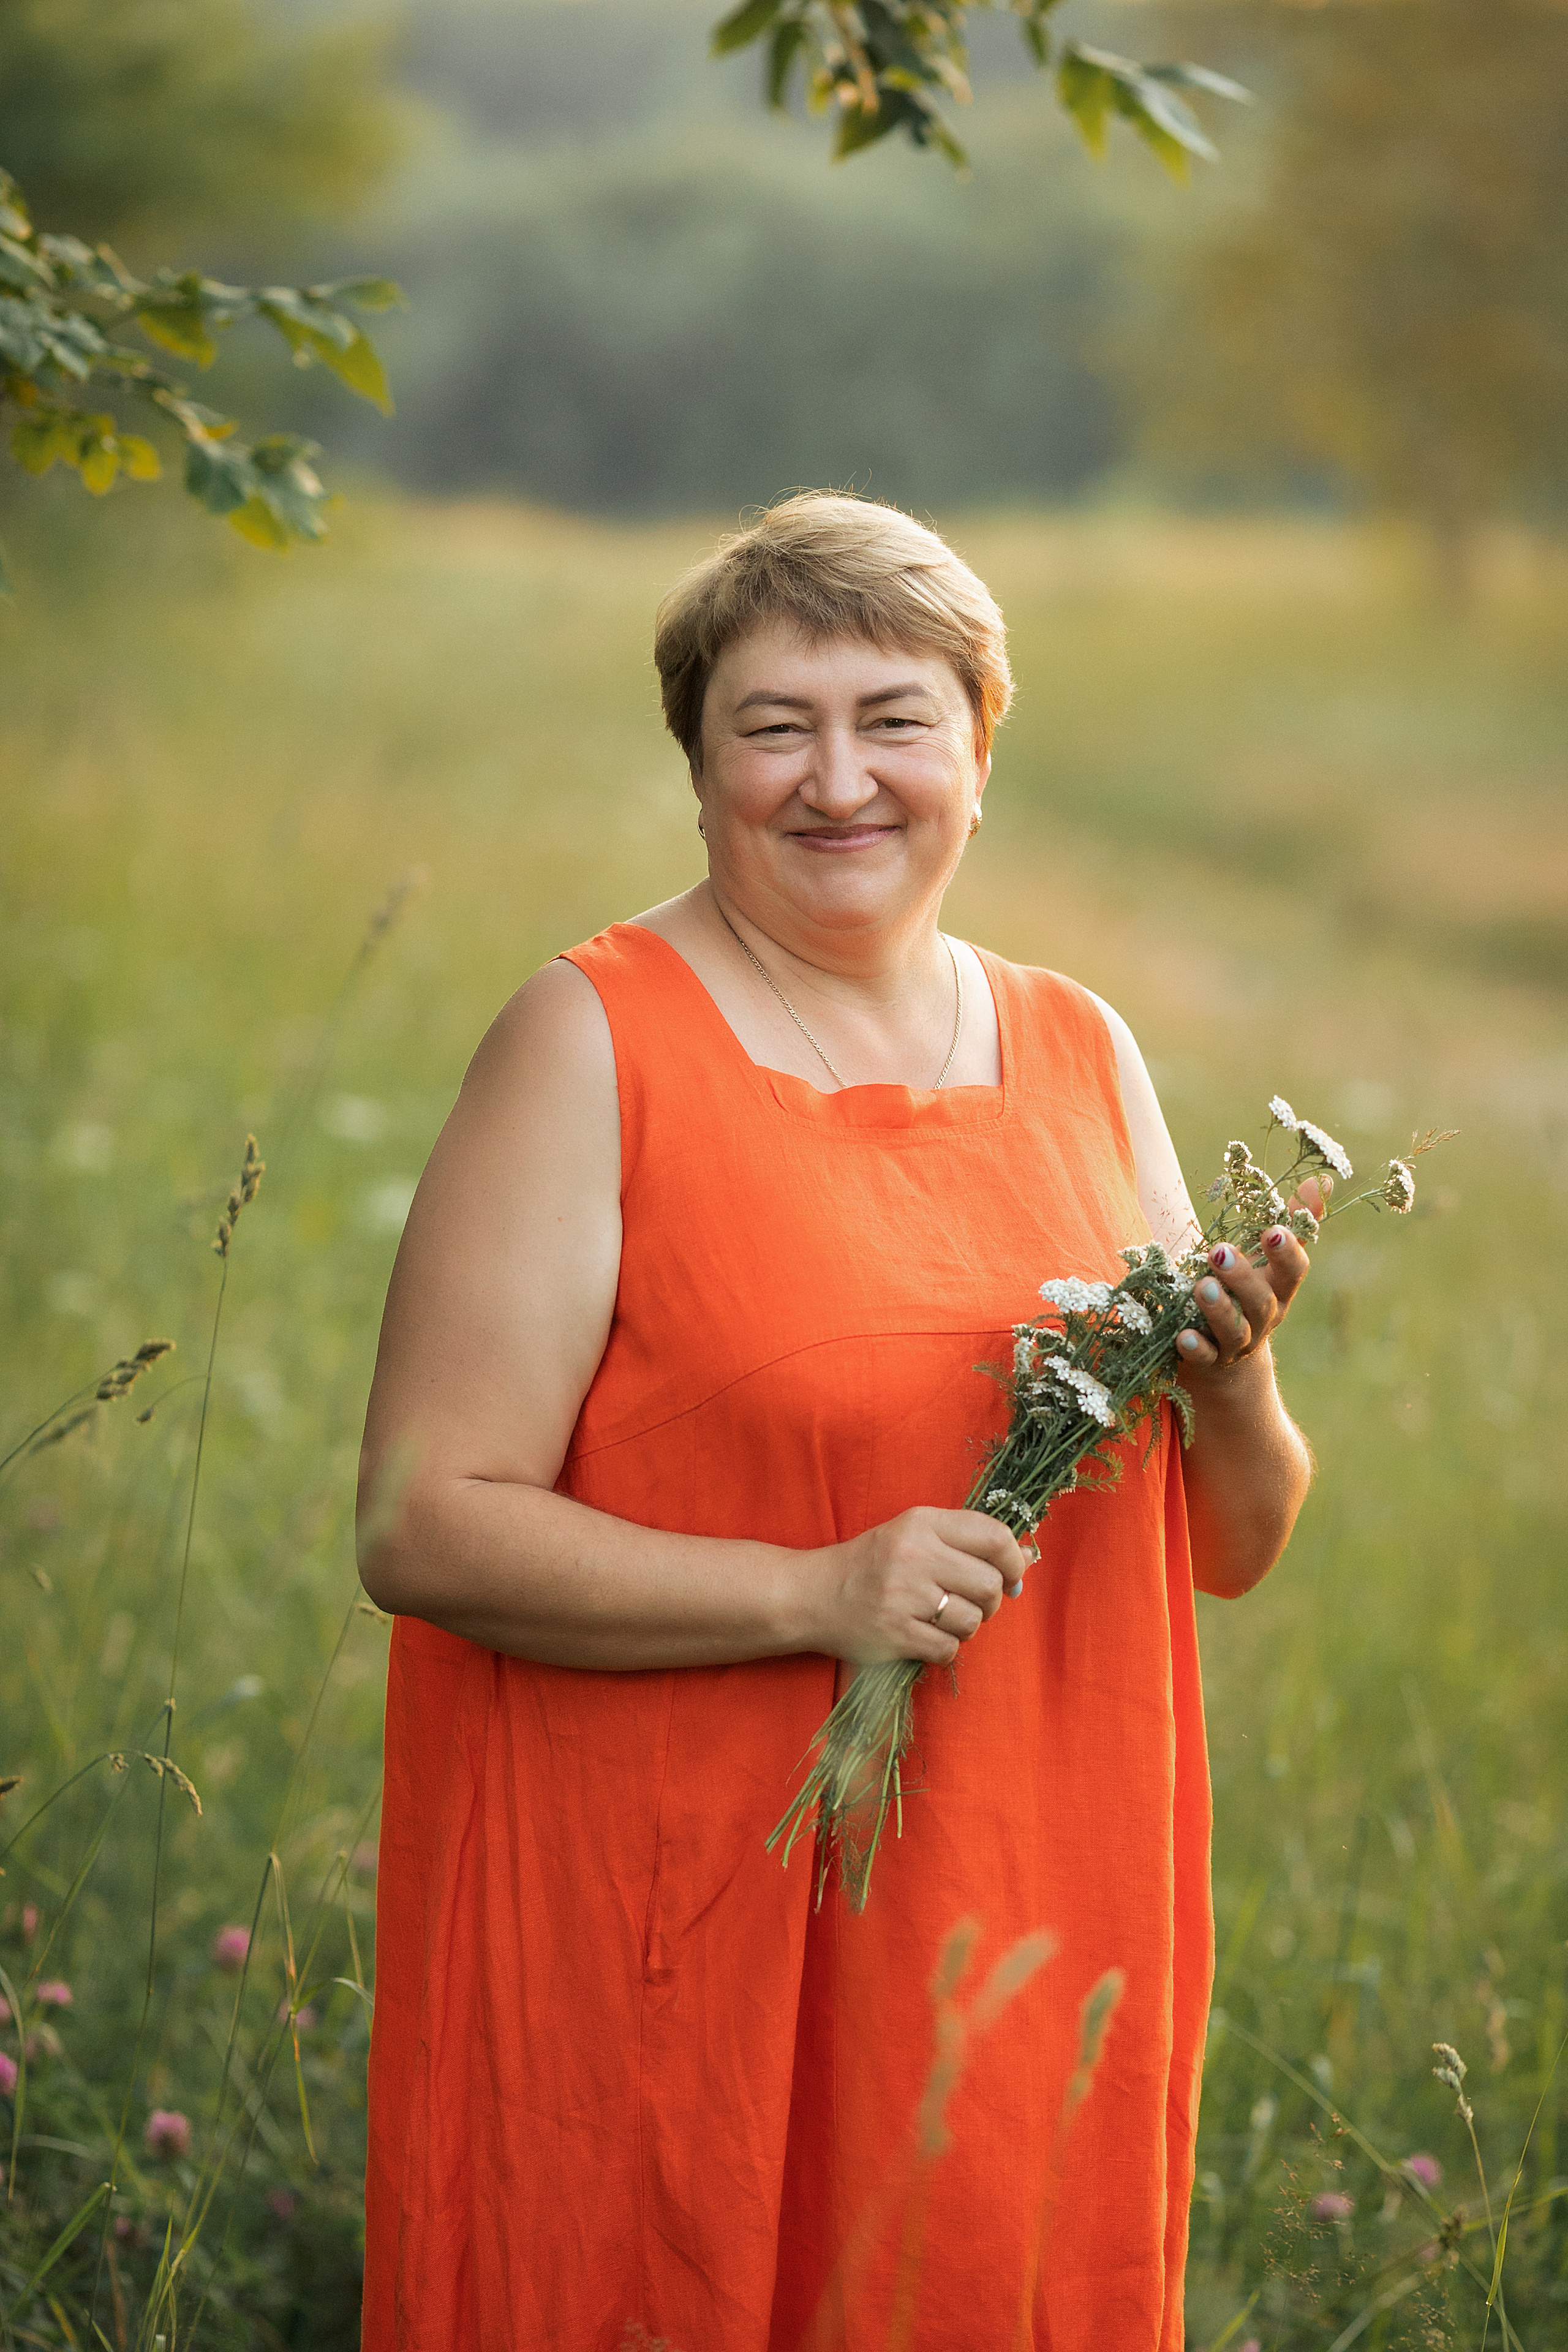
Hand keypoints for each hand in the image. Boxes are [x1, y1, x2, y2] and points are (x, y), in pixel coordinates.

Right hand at [803, 1506, 1031, 1667]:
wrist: (812, 1595)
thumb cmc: (872, 1564)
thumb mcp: (914, 1535)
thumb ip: (967, 1542)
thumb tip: (1029, 1557)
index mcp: (920, 1523)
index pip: (993, 1536)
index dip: (1014, 1559)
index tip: (1012, 1574)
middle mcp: (913, 1555)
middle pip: (989, 1583)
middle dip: (990, 1599)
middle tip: (969, 1601)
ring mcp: (904, 1596)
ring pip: (973, 1620)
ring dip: (965, 1626)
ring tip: (940, 1618)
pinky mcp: (896, 1634)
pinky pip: (949, 1648)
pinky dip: (943, 1648)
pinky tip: (922, 1636)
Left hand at [1177, 1174, 1329, 1375]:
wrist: (1224, 1360)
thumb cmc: (1245, 1293)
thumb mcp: (1267, 1260)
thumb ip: (1291, 1221)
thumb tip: (1322, 1180)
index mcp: (1278, 1289)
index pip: (1293, 1272)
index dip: (1286, 1253)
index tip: (1274, 1230)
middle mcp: (1263, 1318)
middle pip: (1261, 1302)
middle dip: (1242, 1277)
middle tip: (1219, 1252)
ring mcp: (1237, 1343)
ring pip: (1235, 1330)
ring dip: (1219, 1309)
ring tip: (1202, 1286)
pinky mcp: (1210, 1362)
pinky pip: (1205, 1358)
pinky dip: (1196, 1348)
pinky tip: (1183, 1336)